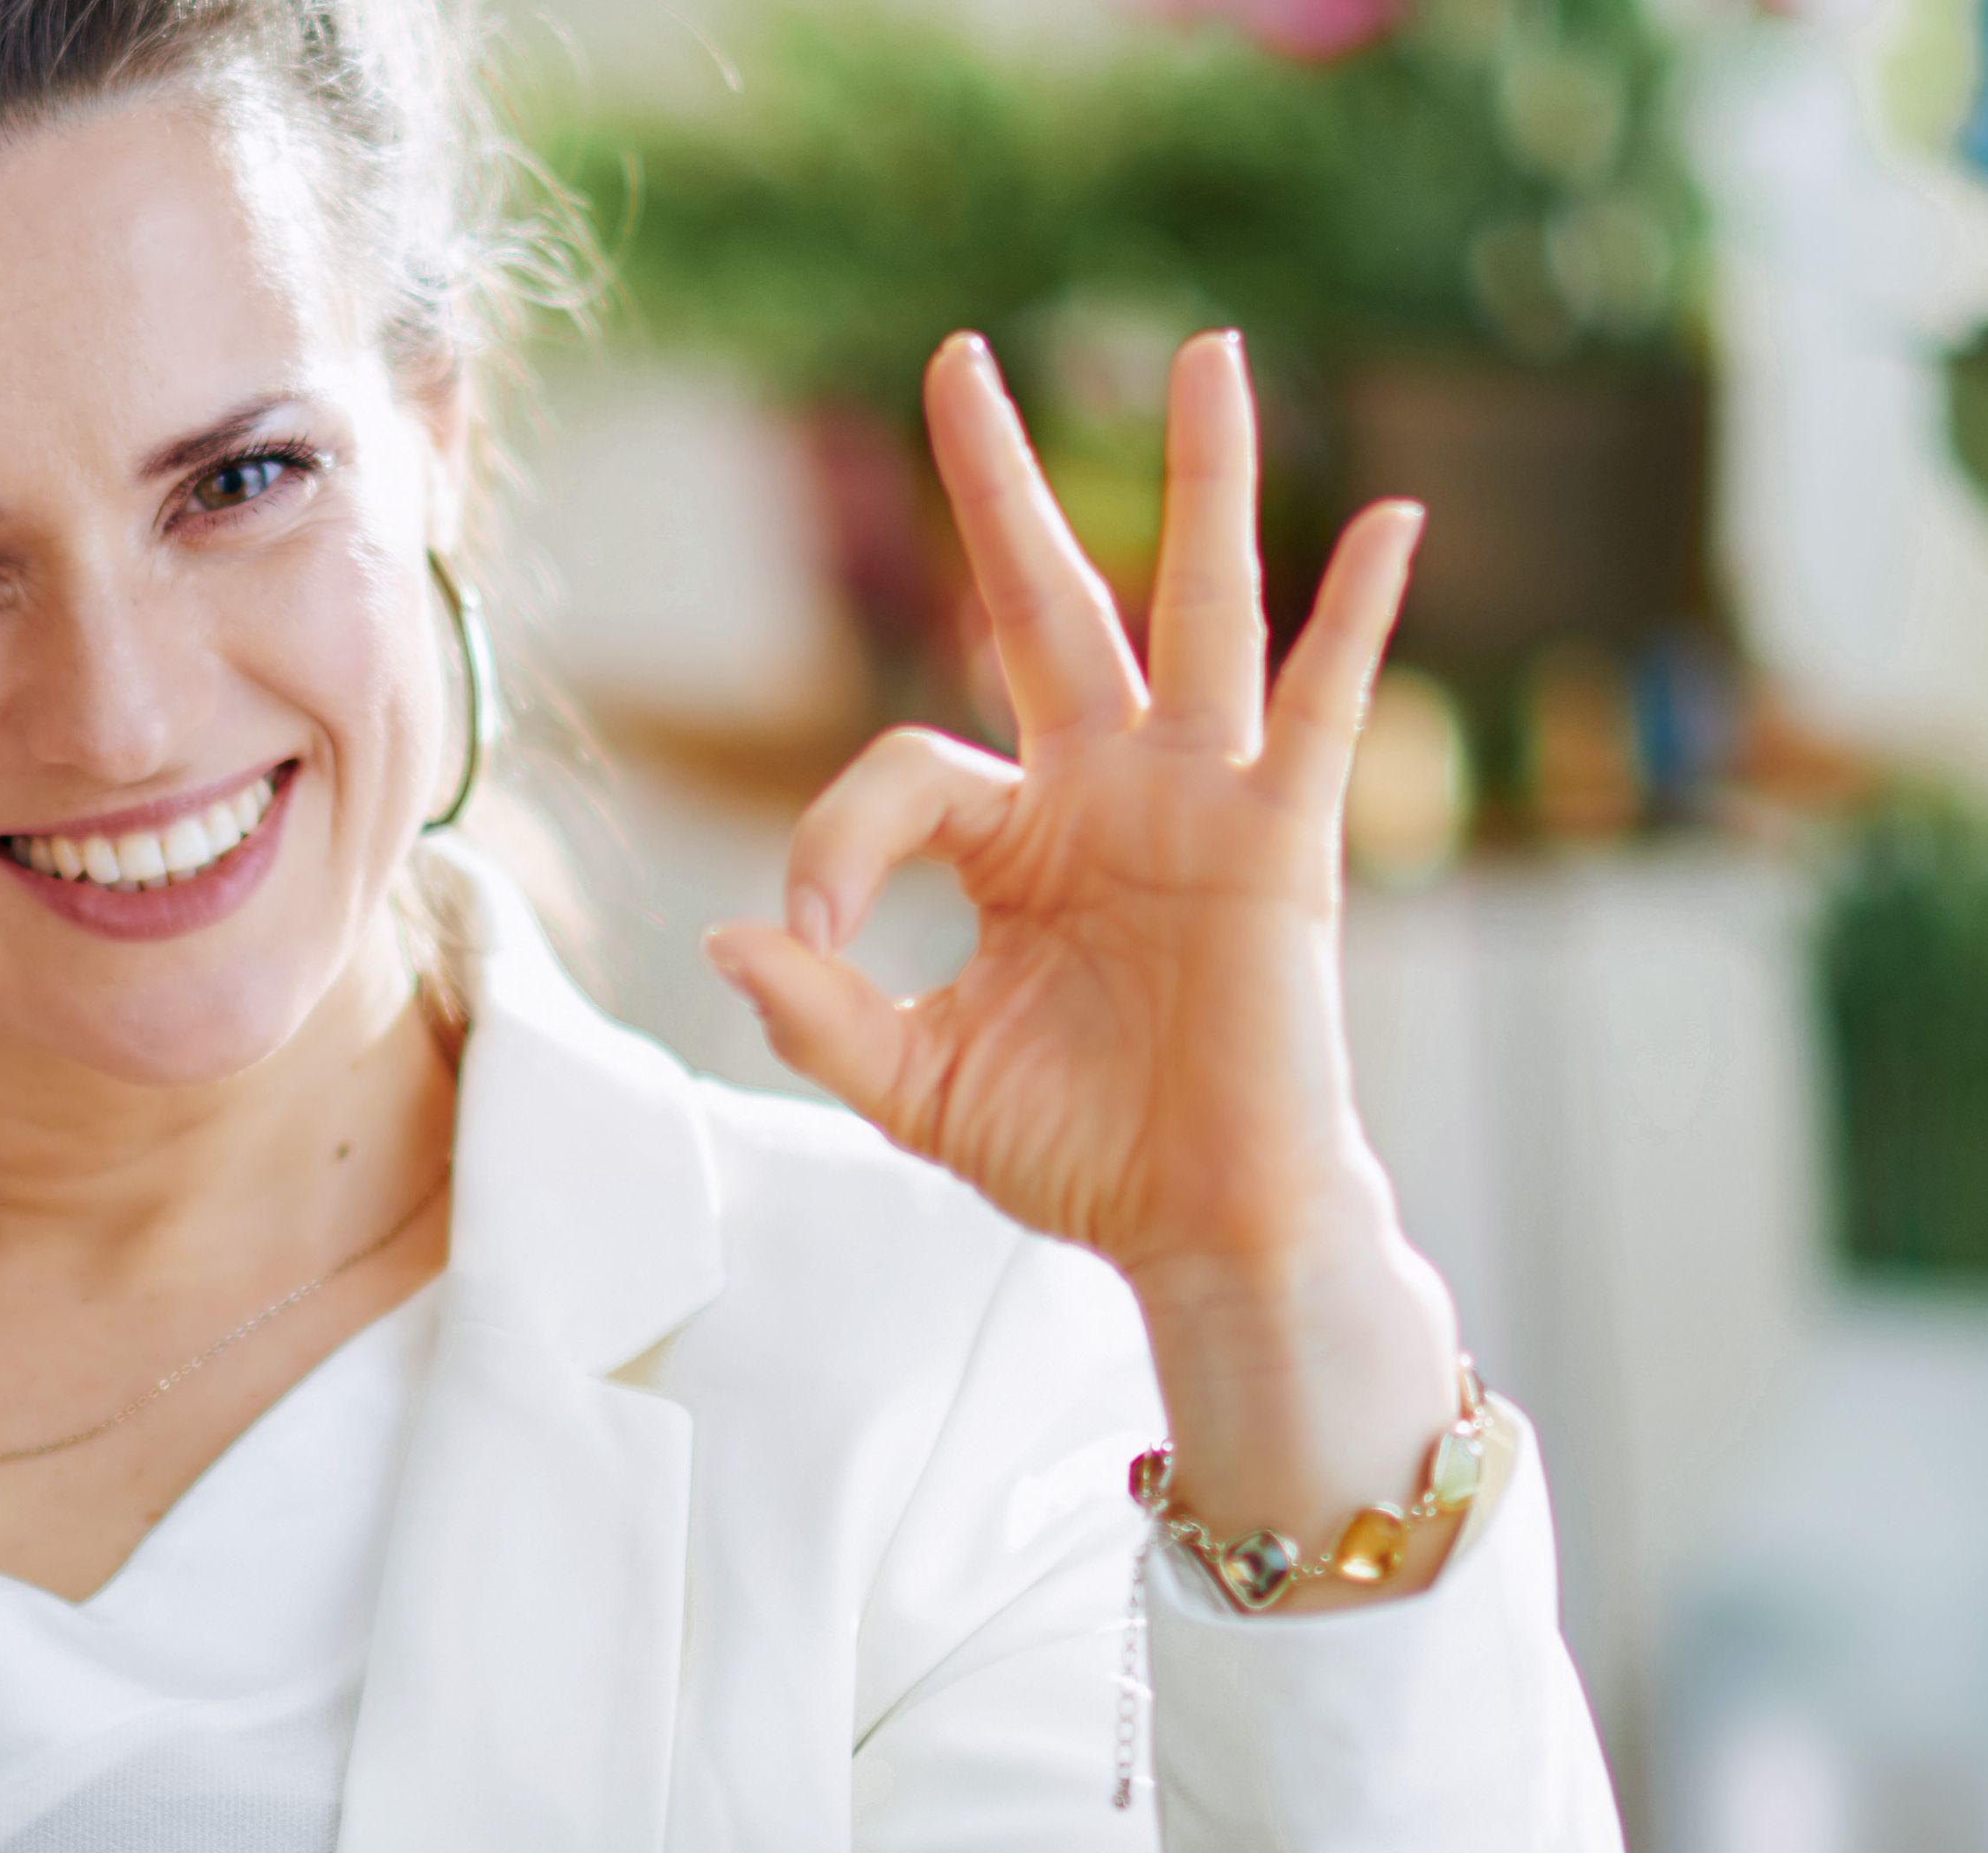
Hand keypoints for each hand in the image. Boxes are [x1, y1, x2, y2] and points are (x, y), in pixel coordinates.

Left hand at [705, 332, 1462, 1575]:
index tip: (813, 940)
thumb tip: (736, 934)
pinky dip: (1359, 616)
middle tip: (957, 357)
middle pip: (1042, 603)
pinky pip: (1325, 710)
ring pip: (1194, 613)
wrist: (1190, 1227)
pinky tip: (1391, 520)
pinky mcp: (1278, 846)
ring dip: (1202, 482)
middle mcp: (1103, 792)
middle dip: (997, 484)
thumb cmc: (1069, 1149)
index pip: (897, 771)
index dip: (836, 843)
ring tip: (1208, 352)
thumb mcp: (910, 1084)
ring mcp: (1197, 805)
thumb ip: (821, 1016)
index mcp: (1010, 840)